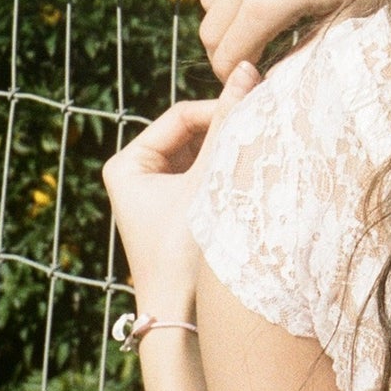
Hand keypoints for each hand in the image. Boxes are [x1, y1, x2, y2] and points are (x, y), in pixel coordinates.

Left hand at [102, 62, 261, 320]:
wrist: (183, 321)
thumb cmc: (185, 252)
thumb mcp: (209, 181)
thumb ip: (229, 124)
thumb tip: (250, 69)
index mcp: (127, 164)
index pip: (183, 115)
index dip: (220, 112)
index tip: (256, 117)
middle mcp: (137, 175)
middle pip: (193, 133)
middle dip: (227, 134)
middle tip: (264, 133)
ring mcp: (157, 194)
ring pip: (204, 154)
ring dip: (231, 153)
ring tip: (259, 159)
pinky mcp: (178, 211)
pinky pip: (207, 176)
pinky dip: (229, 174)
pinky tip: (252, 182)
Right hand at [198, 0, 390, 80]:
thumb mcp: (350, 14)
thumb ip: (307, 48)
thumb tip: (279, 75)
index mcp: (268, 1)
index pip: (226, 55)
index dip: (234, 76)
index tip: (250, 79)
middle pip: (210, 28)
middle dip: (226, 49)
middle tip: (251, 54)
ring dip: (225, 13)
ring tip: (255, 18)